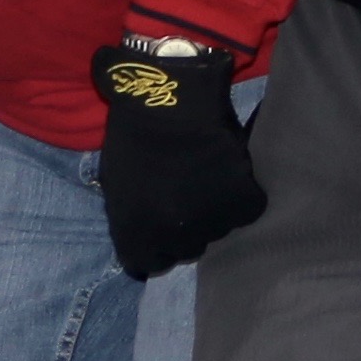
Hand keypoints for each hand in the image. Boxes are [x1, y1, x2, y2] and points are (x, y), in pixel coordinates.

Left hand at [93, 42, 263, 277]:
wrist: (169, 95)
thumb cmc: (133, 134)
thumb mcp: (115, 184)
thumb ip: (131, 219)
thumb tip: (148, 239)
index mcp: (136, 234)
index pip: (148, 264)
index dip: (155, 247)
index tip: (161, 227)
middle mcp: (174, 236)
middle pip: (186, 250)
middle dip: (185, 230)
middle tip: (187, 197)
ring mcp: (210, 220)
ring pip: (217, 231)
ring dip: (213, 212)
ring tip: (206, 178)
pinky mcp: (242, 200)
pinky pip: (245, 210)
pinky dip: (240, 194)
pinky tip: (227, 171)